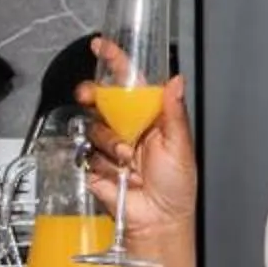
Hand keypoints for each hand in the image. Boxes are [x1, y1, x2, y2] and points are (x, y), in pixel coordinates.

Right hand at [79, 58, 195, 254]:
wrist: (158, 220)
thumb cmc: (176, 186)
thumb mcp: (180, 146)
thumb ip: (174, 113)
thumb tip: (175, 81)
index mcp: (149, 117)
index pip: (130, 83)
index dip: (115, 62)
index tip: (101, 46)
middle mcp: (128, 128)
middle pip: (102, 99)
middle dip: (93, 95)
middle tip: (90, 97)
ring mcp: (109, 146)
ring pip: (95, 127)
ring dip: (111, 142)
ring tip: (129, 161)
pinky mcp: (94, 165)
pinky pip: (87, 153)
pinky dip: (102, 163)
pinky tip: (118, 174)